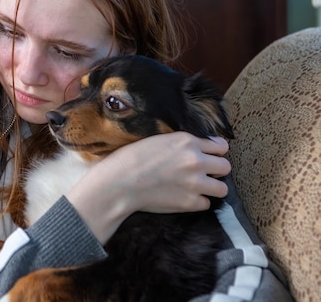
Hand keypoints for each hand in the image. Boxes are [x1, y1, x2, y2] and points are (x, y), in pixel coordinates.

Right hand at [65, 132, 230, 243]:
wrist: (118, 183)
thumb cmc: (130, 159)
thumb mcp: (157, 140)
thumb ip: (180, 143)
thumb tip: (196, 147)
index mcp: (187, 141)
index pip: (220, 146)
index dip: (215, 152)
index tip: (208, 157)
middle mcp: (195, 160)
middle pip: (225, 166)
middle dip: (216, 170)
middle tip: (202, 174)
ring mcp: (195, 182)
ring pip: (222, 188)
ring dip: (211, 188)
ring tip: (196, 188)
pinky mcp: (190, 202)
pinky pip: (206, 204)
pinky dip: (197, 202)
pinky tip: (183, 198)